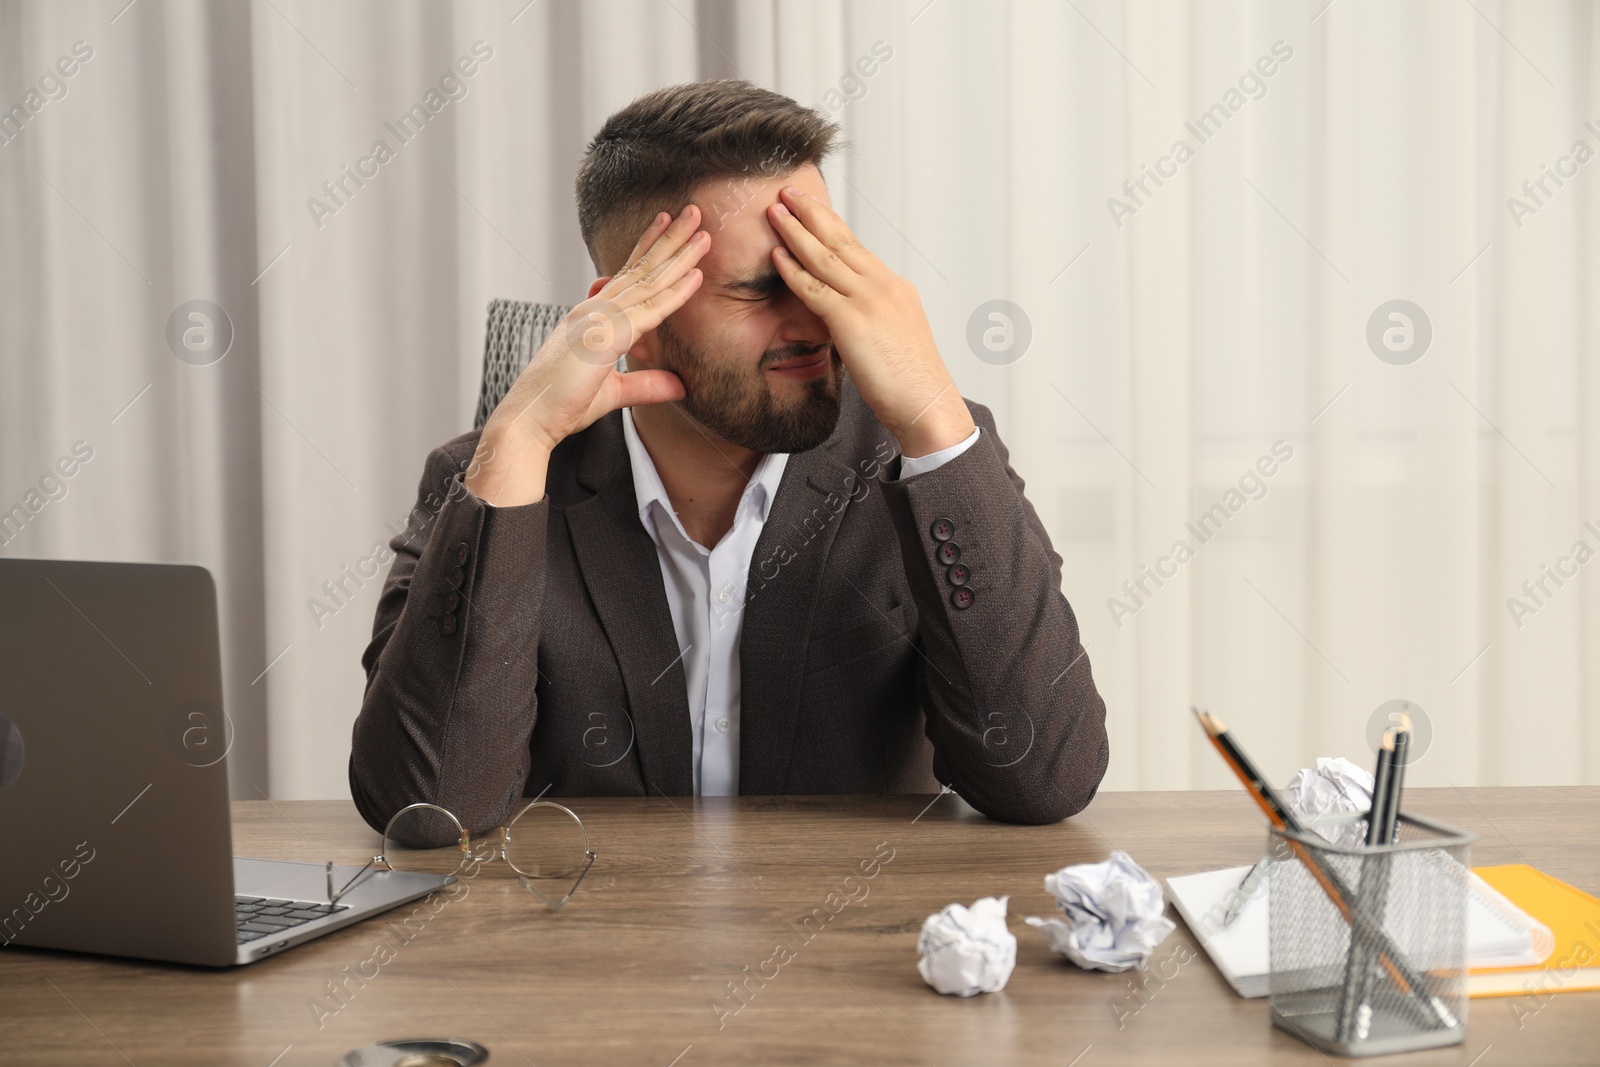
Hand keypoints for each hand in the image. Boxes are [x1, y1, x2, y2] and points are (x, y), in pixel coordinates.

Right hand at [468, 205, 708, 505]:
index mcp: (590, 316)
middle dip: (669, 238)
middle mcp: (593, 309)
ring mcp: (598, 319)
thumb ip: (647, 384)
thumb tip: (680, 384)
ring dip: (677, 253)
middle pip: (639, 267)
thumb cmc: (561, 406)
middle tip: (694, 211)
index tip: (667, 225)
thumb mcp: (614, 392)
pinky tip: (695, 275)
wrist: (530, 419)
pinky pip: (649, 310)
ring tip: (702, 229)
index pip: (626, 276)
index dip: (649, 248)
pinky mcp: (605, 337)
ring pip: (647, 280)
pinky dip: (674, 292)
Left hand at [767, 187, 973, 457]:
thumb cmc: (910, 382)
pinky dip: (794, 270)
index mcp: (894, 287)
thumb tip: (848, 320)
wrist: (927, 403)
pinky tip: (777, 255)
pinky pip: (815, 289)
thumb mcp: (893, 338)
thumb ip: (871, 320)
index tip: (813, 207)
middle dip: (813, 212)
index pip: (857, 248)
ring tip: (775, 209)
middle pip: (841, 239)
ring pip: (826, 256)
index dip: (831, 225)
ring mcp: (869, 300)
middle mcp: (883, 285)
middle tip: (790, 189)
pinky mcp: (852, 321)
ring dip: (797, 230)